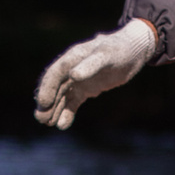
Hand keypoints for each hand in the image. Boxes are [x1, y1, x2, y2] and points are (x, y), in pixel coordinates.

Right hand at [33, 20, 155, 128]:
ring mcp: (78, 80)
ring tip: (48, 124)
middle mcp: (72, 69)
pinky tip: (62, 125)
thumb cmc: (120, 49)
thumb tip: (73, 76)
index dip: (47, 88)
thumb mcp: (107, 55)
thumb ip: (90, 65)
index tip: (43, 103)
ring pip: (62, 97)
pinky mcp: (85, 89)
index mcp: (73, 57)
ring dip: (54, 110)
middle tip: (42, 120)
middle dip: (48, 103)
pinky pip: (73, 102)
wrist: (133, 51)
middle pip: (55, 87)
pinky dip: (67, 113)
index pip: (55, 73)